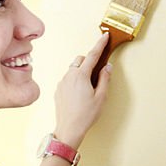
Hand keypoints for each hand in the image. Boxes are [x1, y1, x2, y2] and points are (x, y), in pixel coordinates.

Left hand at [53, 32, 111, 147]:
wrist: (69, 129)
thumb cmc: (85, 115)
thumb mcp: (101, 97)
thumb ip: (105, 79)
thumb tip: (107, 67)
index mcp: (81, 76)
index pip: (92, 55)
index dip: (100, 45)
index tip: (104, 36)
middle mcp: (69, 76)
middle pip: (80, 60)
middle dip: (89, 61)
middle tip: (97, 73)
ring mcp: (62, 83)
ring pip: (73, 69)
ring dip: (81, 71)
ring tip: (88, 88)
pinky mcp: (58, 90)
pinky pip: (67, 79)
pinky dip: (75, 80)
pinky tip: (80, 94)